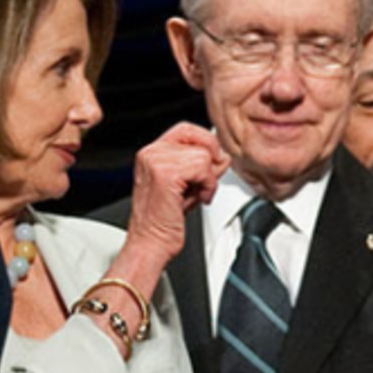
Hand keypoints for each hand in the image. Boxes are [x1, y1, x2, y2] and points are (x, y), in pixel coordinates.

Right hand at [124, 122, 228, 270]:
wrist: (150, 243)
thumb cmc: (163, 222)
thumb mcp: (188, 187)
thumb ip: (204, 168)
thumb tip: (223, 156)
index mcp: (151, 154)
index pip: (186, 129)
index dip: (205, 142)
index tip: (213, 160)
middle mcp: (151, 153)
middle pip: (197, 138)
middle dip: (211, 159)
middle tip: (209, 181)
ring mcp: (156, 161)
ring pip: (203, 155)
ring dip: (209, 178)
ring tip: (199, 195)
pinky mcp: (166, 173)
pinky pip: (203, 168)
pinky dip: (208, 185)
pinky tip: (199, 199)